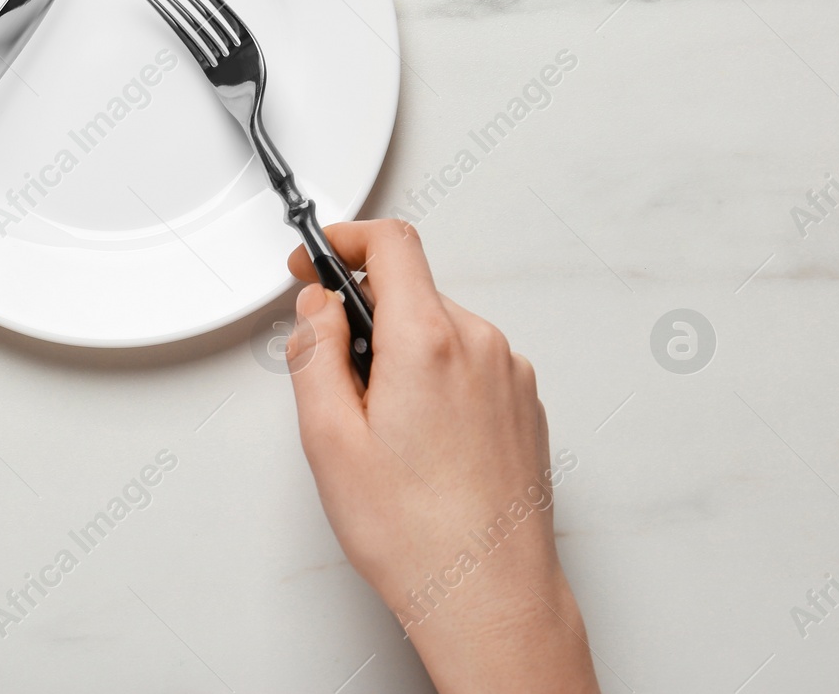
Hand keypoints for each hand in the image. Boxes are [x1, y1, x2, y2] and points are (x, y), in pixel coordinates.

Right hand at [286, 220, 597, 693]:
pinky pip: (469, 364)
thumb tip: (317, 308)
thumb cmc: (416, 535)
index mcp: (426, 342)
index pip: (391, 244)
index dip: (343, 240)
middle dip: (365, 316)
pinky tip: (419, 443)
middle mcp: (479, 346)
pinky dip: (436, 379)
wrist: (490, 598)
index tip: (316, 259)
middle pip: (412, 290)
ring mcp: (510, 376)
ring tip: (381, 431)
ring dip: (401, 353)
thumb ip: (314, 352)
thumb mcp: (328, 438)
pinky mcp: (524, 406)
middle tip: (335, 378)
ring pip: (440, 329)